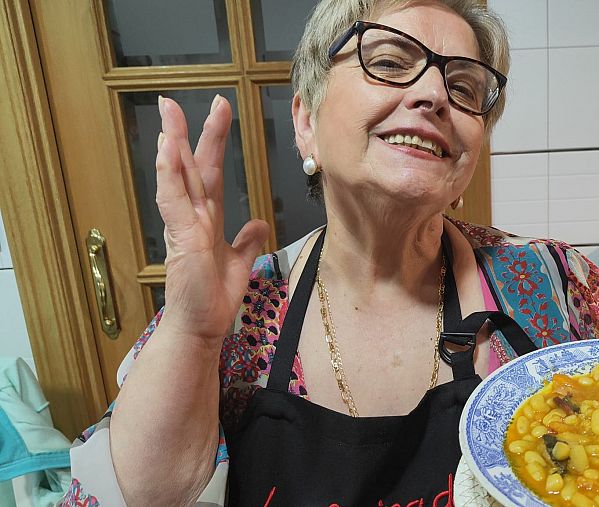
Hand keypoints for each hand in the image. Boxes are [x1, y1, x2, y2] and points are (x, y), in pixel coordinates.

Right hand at [155, 95, 268, 341]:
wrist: (201, 329)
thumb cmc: (214, 299)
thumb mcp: (240, 263)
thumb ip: (247, 240)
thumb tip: (259, 222)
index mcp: (206, 220)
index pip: (210, 173)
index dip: (213, 143)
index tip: (218, 114)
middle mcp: (191, 219)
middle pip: (189, 167)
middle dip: (185, 133)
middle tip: (173, 100)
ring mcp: (184, 228)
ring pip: (176, 178)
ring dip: (172, 144)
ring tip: (167, 114)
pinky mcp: (181, 240)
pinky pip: (172, 202)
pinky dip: (169, 176)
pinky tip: (166, 151)